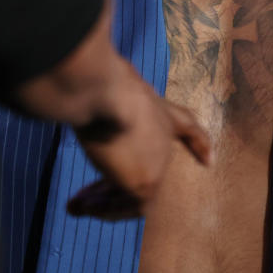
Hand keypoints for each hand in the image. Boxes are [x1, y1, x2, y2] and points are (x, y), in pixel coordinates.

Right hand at [13, 0, 209, 219]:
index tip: (208, 159)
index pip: (185, 123)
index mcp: (156, 107)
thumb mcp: (97, 77)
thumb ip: (91, 80)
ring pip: (137, 193)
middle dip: (115, 188)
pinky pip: (128, 208)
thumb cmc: (91, 74)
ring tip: (77, 204)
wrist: (97, 88)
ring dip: (104, 202)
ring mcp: (158, 160)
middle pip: (152, 169)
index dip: (198, 142)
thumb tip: (64, 61)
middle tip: (86, 197)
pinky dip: (105, 210)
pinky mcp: (145, 182)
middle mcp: (162, 135)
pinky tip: (81, 205)